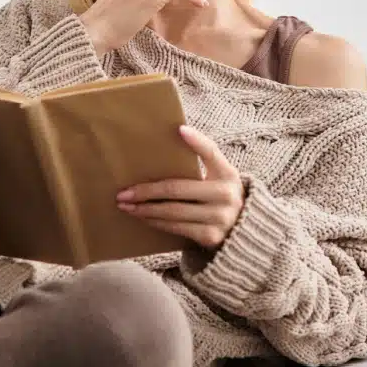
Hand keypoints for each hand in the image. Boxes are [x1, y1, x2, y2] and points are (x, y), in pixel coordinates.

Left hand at [117, 125, 244, 248]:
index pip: (212, 152)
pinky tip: (142, 217)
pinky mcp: (210, 236)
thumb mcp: (219, 178)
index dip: (197, 141)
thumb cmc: (220, 197)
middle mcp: (226, 195)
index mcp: (228, 174)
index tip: (180, 130)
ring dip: (145, 209)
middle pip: (177, 189)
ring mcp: (219, 217)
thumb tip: (171, 140)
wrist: (242, 232)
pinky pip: (175, 227)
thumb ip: (203, 163)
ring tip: (126, 206)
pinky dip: (155, 222)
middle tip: (123, 192)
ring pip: (172, 211)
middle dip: (146, 191)